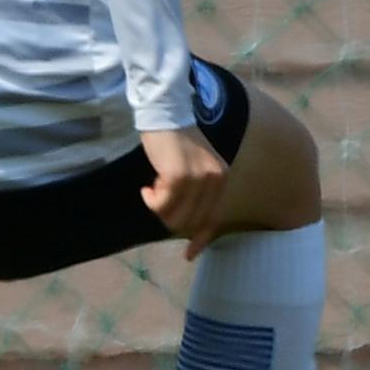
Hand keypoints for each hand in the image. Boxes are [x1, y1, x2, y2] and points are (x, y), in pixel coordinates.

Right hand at [141, 116, 235, 244]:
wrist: (166, 113)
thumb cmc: (177, 142)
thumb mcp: (196, 167)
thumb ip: (196, 194)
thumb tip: (187, 228)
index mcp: (222, 178)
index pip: (213, 218)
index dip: (202, 239)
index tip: (189, 255)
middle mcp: (214, 180)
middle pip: (190, 221)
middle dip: (169, 217)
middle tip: (156, 199)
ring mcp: (197, 179)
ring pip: (174, 216)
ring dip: (158, 208)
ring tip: (153, 189)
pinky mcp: (178, 177)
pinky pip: (160, 204)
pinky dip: (151, 199)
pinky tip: (147, 186)